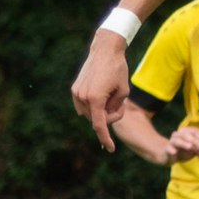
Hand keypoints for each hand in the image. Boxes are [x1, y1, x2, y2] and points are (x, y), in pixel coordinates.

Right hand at [70, 31, 129, 150]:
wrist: (105, 49)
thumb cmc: (118, 69)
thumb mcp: (124, 91)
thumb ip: (115, 109)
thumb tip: (105, 118)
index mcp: (96, 99)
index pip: (100, 125)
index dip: (106, 138)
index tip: (110, 149)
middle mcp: (82, 97)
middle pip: (97, 119)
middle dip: (109, 116)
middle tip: (120, 104)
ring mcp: (76, 93)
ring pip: (90, 113)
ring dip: (101, 110)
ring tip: (111, 95)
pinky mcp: (75, 89)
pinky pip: (84, 106)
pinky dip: (93, 106)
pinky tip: (100, 95)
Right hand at [165, 125, 198, 162]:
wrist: (169, 157)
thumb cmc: (182, 151)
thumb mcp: (193, 151)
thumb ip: (198, 151)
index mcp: (185, 132)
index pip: (193, 130)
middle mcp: (177, 135)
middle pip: (185, 134)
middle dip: (194, 140)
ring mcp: (171, 142)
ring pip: (177, 140)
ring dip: (184, 143)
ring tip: (190, 147)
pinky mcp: (166, 149)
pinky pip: (168, 148)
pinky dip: (171, 149)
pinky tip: (174, 152)